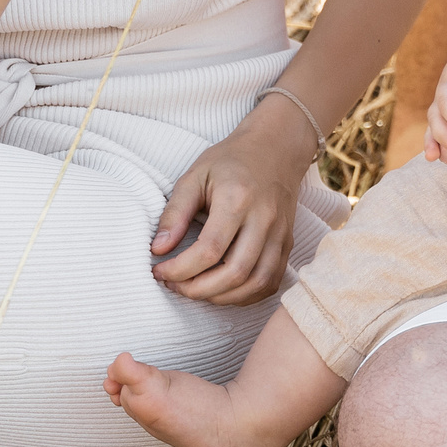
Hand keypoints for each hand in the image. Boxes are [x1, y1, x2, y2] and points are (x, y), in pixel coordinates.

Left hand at [152, 99, 319, 303]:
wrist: (276, 149)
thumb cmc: (230, 161)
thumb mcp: (194, 176)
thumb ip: (175, 213)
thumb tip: (158, 250)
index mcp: (237, 199)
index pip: (210, 250)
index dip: (180, 269)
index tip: (160, 271)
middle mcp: (264, 220)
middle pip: (235, 273)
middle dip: (199, 289)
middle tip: (175, 286)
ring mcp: (280, 234)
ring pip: (256, 283)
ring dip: (222, 297)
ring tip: (196, 290)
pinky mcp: (288, 244)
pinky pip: (270, 282)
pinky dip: (246, 295)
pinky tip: (223, 290)